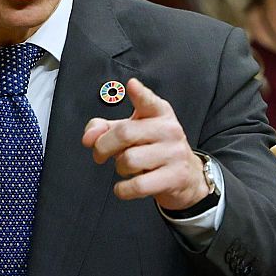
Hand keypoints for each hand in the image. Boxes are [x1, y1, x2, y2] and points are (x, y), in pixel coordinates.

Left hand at [81, 78, 208, 208]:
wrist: (186, 177)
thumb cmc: (153, 150)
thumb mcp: (132, 133)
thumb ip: (104, 128)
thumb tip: (89, 137)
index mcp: (159, 113)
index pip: (149, 101)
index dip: (139, 94)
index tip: (132, 85)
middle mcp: (169, 130)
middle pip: (124, 134)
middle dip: (103, 147)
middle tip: (100, 155)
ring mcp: (174, 154)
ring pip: (129, 160)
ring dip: (119, 168)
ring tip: (126, 168)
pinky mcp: (175, 177)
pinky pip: (138, 185)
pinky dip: (123, 190)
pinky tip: (124, 187)